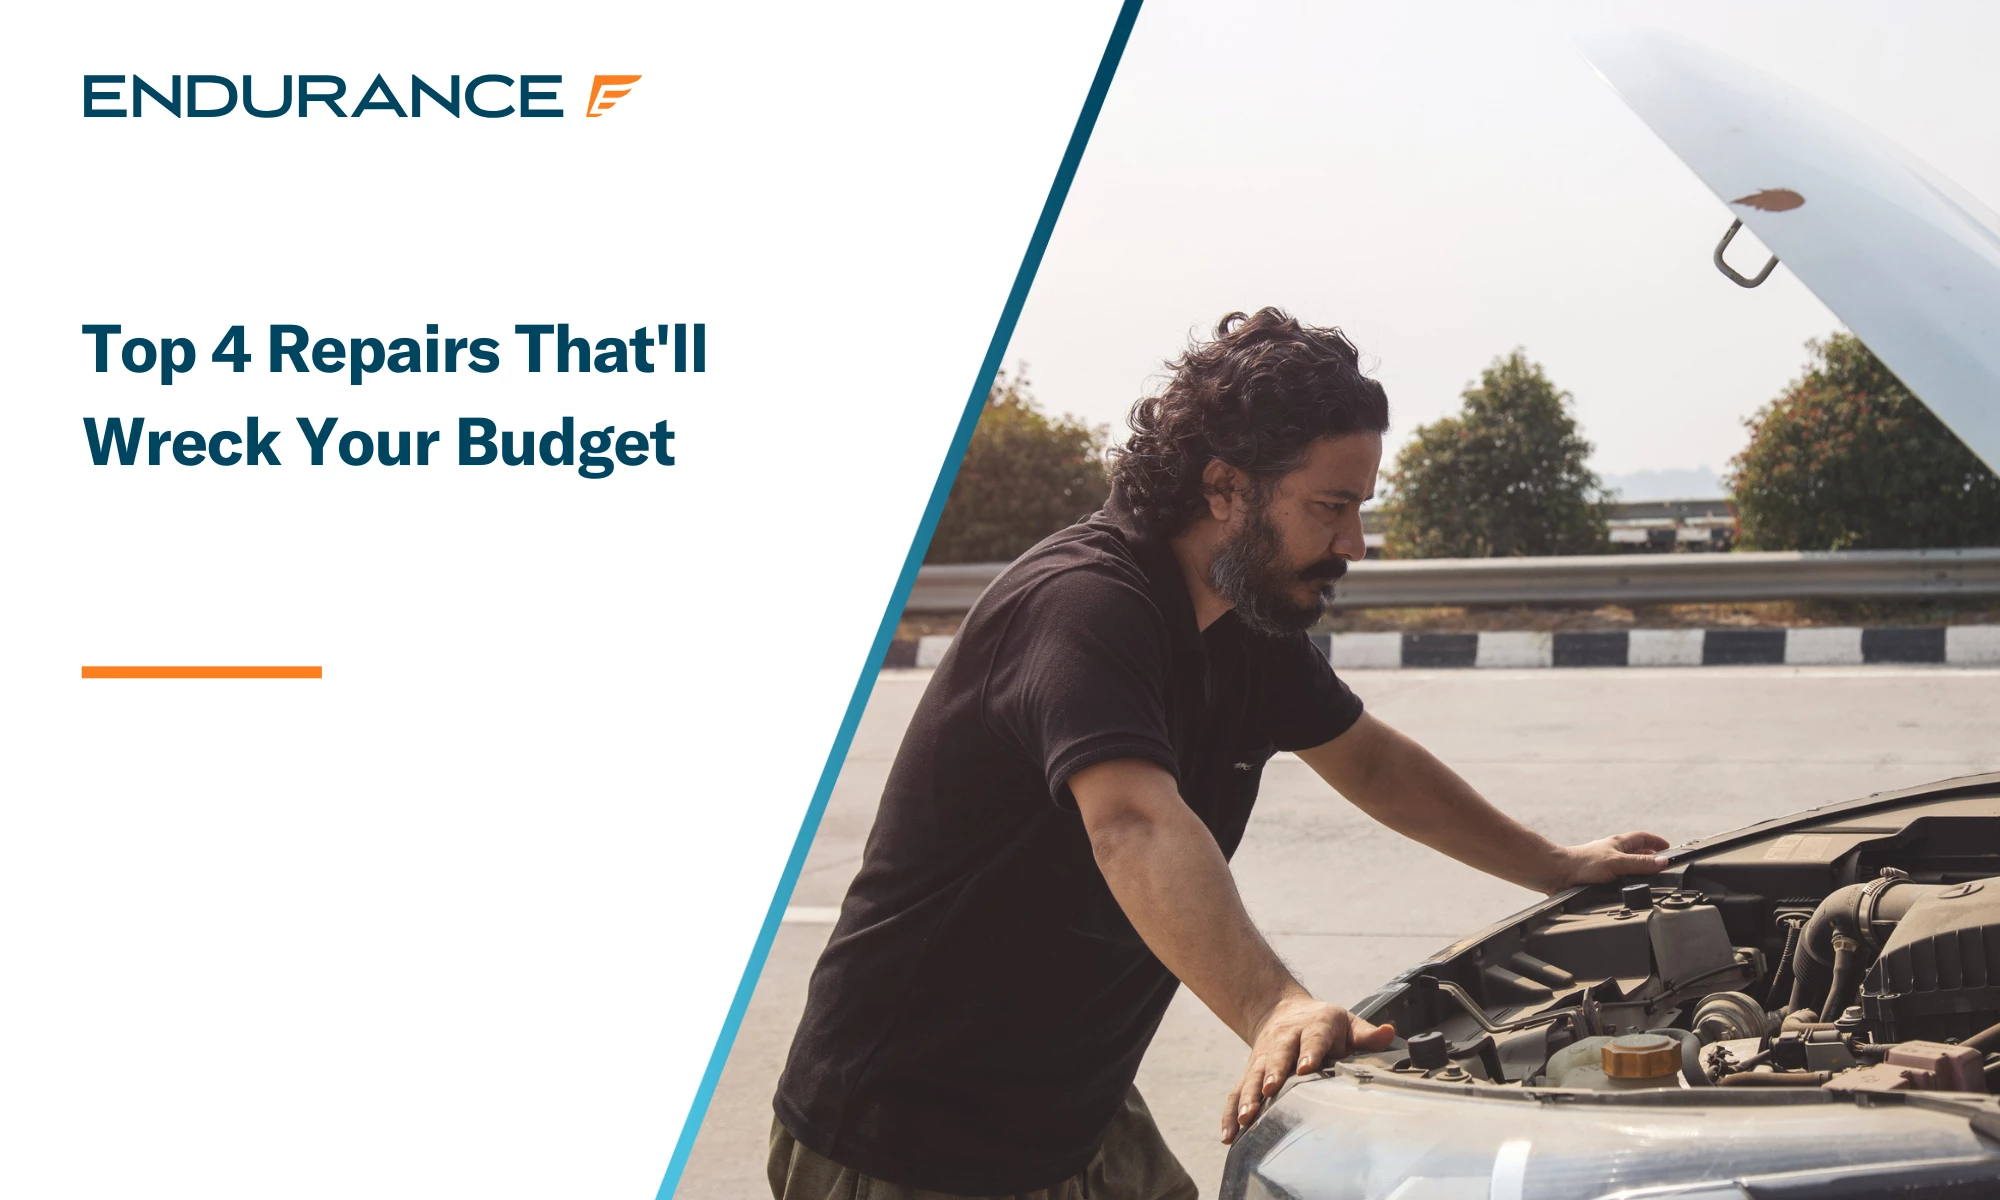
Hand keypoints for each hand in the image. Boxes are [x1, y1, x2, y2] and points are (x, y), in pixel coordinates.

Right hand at [1221, 992, 1393, 1143]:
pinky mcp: (1250, 1072)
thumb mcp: (1347, 1022)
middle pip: (1276, 1056)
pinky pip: (1237, 1091)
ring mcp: (1263, 1057)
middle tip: (1271, 1089)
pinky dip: (1230, 1112)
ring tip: (1247, 1119)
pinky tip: (1229, 1134)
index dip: (1309, 1053)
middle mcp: (1282, 1040)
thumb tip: (1389, 1034)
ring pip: (1253, 1077)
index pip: (1312, 1039)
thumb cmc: (1322, 1023)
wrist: (1281, 1010)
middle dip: (1273, 1073)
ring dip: (1249, 1098)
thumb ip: (1367, 1034)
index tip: (1305, 1068)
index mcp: (1311, 1026)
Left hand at [1543, 831, 1670, 892]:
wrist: (1557, 875)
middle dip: (1651, 857)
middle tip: (1663, 866)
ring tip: (1650, 879)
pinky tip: (1629, 890)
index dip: (1657, 842)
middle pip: (1637, 851)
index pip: (1643, 838)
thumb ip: (1640, 863)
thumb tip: (1663, 861)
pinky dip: (1627, 882)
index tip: (1669, 848)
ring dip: (1639, 871)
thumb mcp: (1617, 863)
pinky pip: (1618, 878)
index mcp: (1619, 843)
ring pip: (1628, 866)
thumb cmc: (1583, 864)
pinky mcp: (1599, 877)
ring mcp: (1606, 864)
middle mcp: (1613, 852)